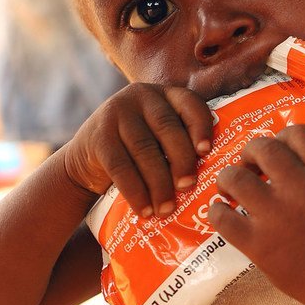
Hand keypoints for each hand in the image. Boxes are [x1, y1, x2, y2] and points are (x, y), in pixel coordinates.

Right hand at [61, 83, 213, 217]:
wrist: (86, 159)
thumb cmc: (138, 151)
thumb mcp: (160, 137)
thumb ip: (182, 142)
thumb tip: (218, 175)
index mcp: (165, 94)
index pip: (189, 103)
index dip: (201, 125)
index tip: (207, 152)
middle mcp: (140, 96)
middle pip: (167, 128)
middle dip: (181, 160)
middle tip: (188, 187)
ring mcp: (116, 113)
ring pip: (145, 149)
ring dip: (158, 183)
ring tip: (167, 209)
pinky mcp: (98, 137)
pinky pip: (120, 166)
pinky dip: (135, 191)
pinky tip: (145, 210)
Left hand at [209, 124, 304, 304]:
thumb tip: (278, 153)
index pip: (299, 132)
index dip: (283, 136)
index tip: (279, 149)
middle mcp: (301, 189)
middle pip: (263, 148)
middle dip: (250, 153)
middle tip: (249, 167)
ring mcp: (277, 217)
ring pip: (235, 178)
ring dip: (228, 179)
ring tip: (231, 191)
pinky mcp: (258, 245)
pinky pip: (222, 216)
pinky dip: (218, 213)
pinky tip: (225, 214)